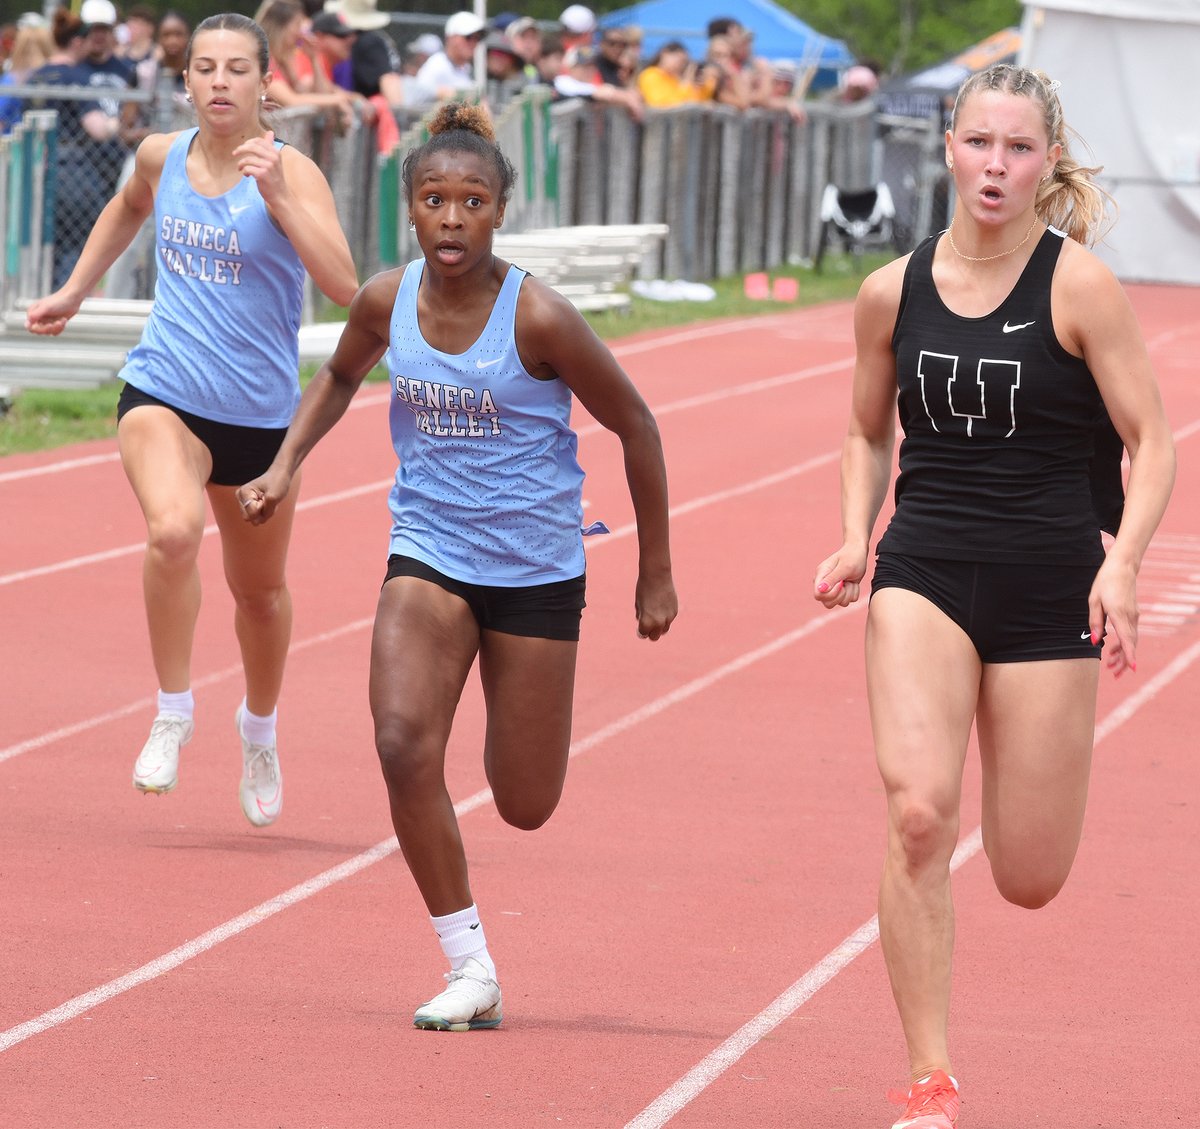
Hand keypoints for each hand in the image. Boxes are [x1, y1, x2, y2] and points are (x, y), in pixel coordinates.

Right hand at [25, 289, 81, 335]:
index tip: (49, 325)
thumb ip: (35, 315)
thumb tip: (26, 325)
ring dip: (57, 327)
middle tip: (57, 322)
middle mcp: (38, 317)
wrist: (72, 299)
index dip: (39, 329)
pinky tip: (64, 320)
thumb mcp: (46, 308)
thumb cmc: (58, 301)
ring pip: (48, 332)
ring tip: (63, 319)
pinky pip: (55, 332)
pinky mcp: (54, 323)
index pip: (30, 328)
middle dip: (50, 328)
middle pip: (39, 332)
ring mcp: (46, 321)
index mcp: (32, 312)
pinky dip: (61, 327)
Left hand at [233, 130, 285, 202]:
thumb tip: (270, 132)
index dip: (248, 143)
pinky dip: (244, 172)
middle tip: (234, 154)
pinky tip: (247, 175)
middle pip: (252, 147)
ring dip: (241, 164)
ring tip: (241, 168)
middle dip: (240, 149)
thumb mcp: (274, 160)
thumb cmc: (274, 177)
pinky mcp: (262, 175)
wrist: (280, 195)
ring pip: (247, 159)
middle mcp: (273, 158)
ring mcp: (268, 166)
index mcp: (275, 152)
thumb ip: (270, 146)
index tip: (242, 148)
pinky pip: (247, 168)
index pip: (258, 141)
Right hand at [236, 466, 291, 524]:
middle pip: (250, 518)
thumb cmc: (277, 483)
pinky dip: (266, 512)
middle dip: (263, 512)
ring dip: (266, 512)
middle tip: (268, 500)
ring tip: (268, 500)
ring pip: (255, 519)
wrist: (280, 475)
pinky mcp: (250, 506)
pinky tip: (268, 502)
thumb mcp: (273, 498)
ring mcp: (244, 502)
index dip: (263, 507)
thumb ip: (264, 513)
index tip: (266, 496)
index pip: (252, 513)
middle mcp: (240, 497)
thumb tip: (256, 524)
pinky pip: (259, 517)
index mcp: (243, 493)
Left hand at [635, 571, 677, 640]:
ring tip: (655, 614)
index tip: (640, 624)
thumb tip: (644, 625)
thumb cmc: (644, 589)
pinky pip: (669, 619)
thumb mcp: (639, 605)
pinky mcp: (675, 611)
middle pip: (655, 637)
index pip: (643, 634)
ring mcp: (669, 617)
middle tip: (648, 625)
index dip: (640, 629)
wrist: (657, 575)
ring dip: (659, 626)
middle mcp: (659, 622)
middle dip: (651, 632)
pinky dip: (665, 616)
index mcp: (647, 622)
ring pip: (664, 629)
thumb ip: (642, 617)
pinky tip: (661, 605)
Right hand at [813, 545, 866, 608]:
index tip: (841, 584)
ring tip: (851, 580)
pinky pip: (848, 601)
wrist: (859, 553)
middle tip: (846, 583)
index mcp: (821, 575)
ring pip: (839, 603)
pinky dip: (853, 592)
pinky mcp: (841, 592)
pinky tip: (853, 582)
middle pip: (827, 603)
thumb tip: (820, 590)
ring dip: (849, 593)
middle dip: (841, 596)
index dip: (830, 594)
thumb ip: (832, 579)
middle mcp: (824, 584)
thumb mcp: (844, 567)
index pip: (818, 595)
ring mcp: (833, 589)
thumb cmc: (852, 557)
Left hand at [1089, 555, 1138, 676]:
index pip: (1127, 638)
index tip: (1132, 668)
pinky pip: (1130, 633)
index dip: (1129, 654)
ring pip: (1131, 640)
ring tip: (1111, 667)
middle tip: (1113, 674)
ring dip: (1123, 654)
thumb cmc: (1104, 583)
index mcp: (1119, 613)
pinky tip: (1113, 651)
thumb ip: (1095, 621)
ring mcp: (1134, 616)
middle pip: (1130, 643)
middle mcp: (1130, 617)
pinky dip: (1124, 644)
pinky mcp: (1133, 615)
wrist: (1122, 568)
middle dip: (1123, 660)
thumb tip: (1096, 641)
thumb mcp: (1094, 601)